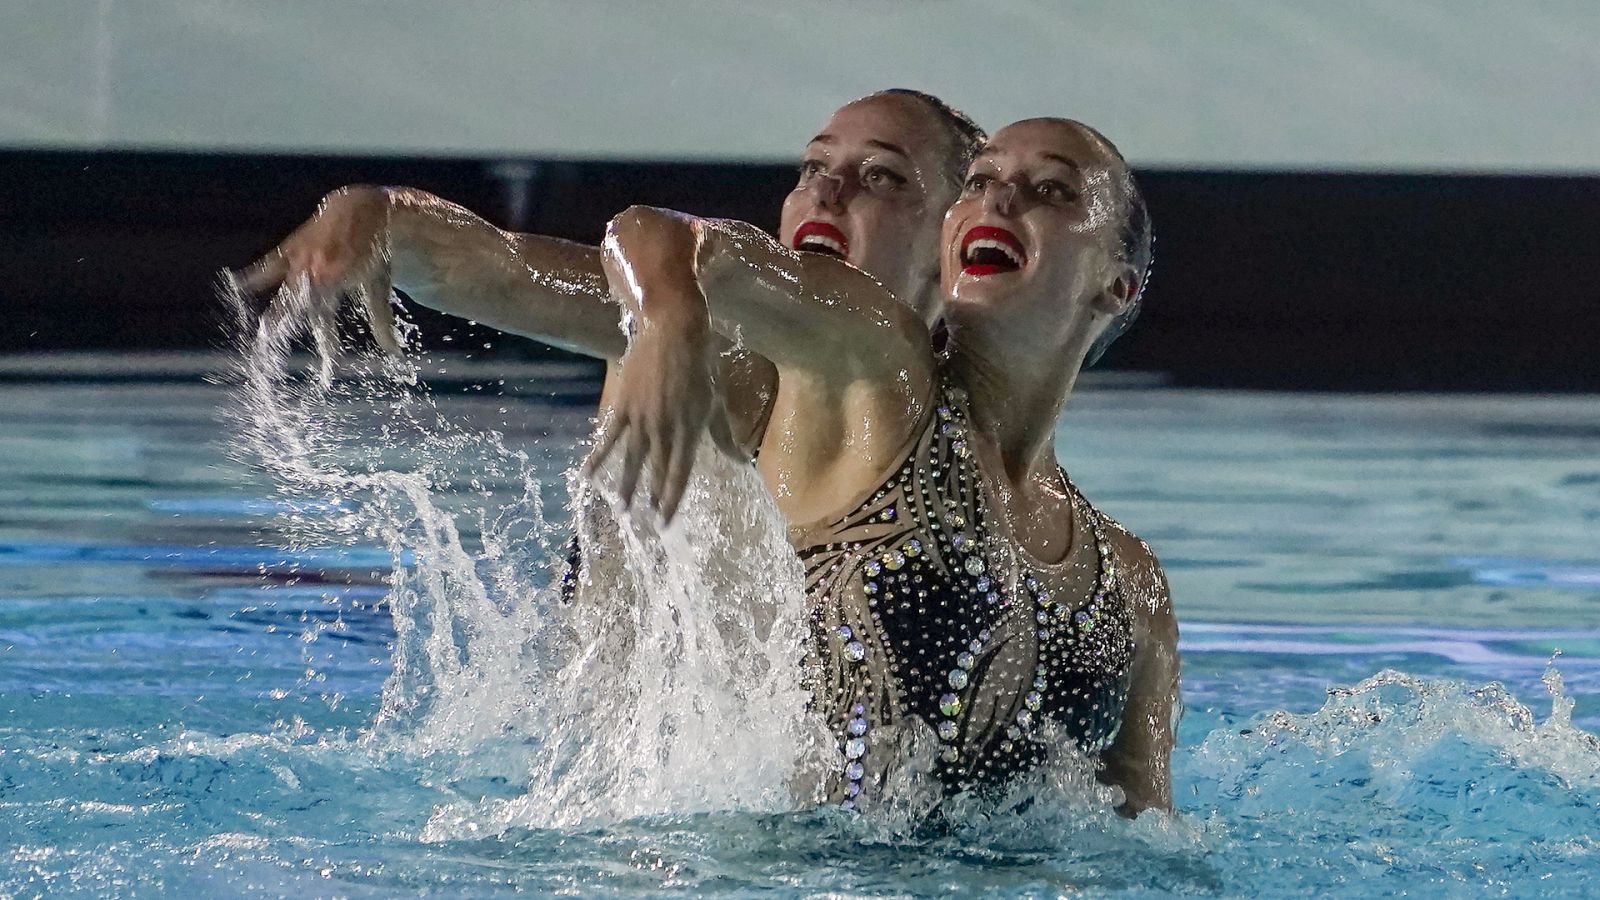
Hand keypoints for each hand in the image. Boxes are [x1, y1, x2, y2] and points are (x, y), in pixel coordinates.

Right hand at [234, 185, 403, 353]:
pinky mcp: (294, 247)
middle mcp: (319, 269)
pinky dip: (256, 274)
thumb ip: (382, 319)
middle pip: (302, 305)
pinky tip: (237, 283)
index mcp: (342, 280)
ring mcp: (304, 257)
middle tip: (287, 351)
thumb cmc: (375, 253)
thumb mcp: (380, 286)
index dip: (327, 340)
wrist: (362, 209)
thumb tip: (395, 352)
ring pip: (285, 288)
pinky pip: (271, 263)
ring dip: (277, 311)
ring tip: (265, 332)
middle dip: (294, 328)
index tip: (328, 362)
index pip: (331, 316)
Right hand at [587, 309, 738, 523]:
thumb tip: (743, 463)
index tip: (665, 523)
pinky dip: (598, 456)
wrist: (675, 332)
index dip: (672, 499)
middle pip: (657, 470)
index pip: (680, 473)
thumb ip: (724, 437)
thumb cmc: (700, 368)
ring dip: (627, 485)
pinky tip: (588, 475)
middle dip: (652, 497)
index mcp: (690, 430)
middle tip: (644, 525)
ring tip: (622, 509)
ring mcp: (642, 417)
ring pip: (633, 458)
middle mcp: (666, 428)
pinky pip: (609, 436)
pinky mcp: (624, 404)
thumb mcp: (715, 403)